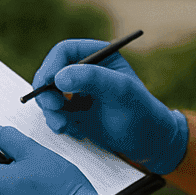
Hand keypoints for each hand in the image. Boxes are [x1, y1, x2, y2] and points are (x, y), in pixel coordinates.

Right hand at [30, 39, 188, 174]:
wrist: (149, 143)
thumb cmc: (142, 112)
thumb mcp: (121, 91)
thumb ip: (92, 79)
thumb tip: (58, 77)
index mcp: (98, 55)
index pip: (64, 51)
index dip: (51, 65)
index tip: (47, 84)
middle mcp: (85, 71)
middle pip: (50, 73)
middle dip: (47, 92)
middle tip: (53, 108)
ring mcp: (78, 92)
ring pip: (48, 95)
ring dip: (51, 112)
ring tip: (65, 126)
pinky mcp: (75, 112)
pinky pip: (55, 114)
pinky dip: (59, 124)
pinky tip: (76, 132)